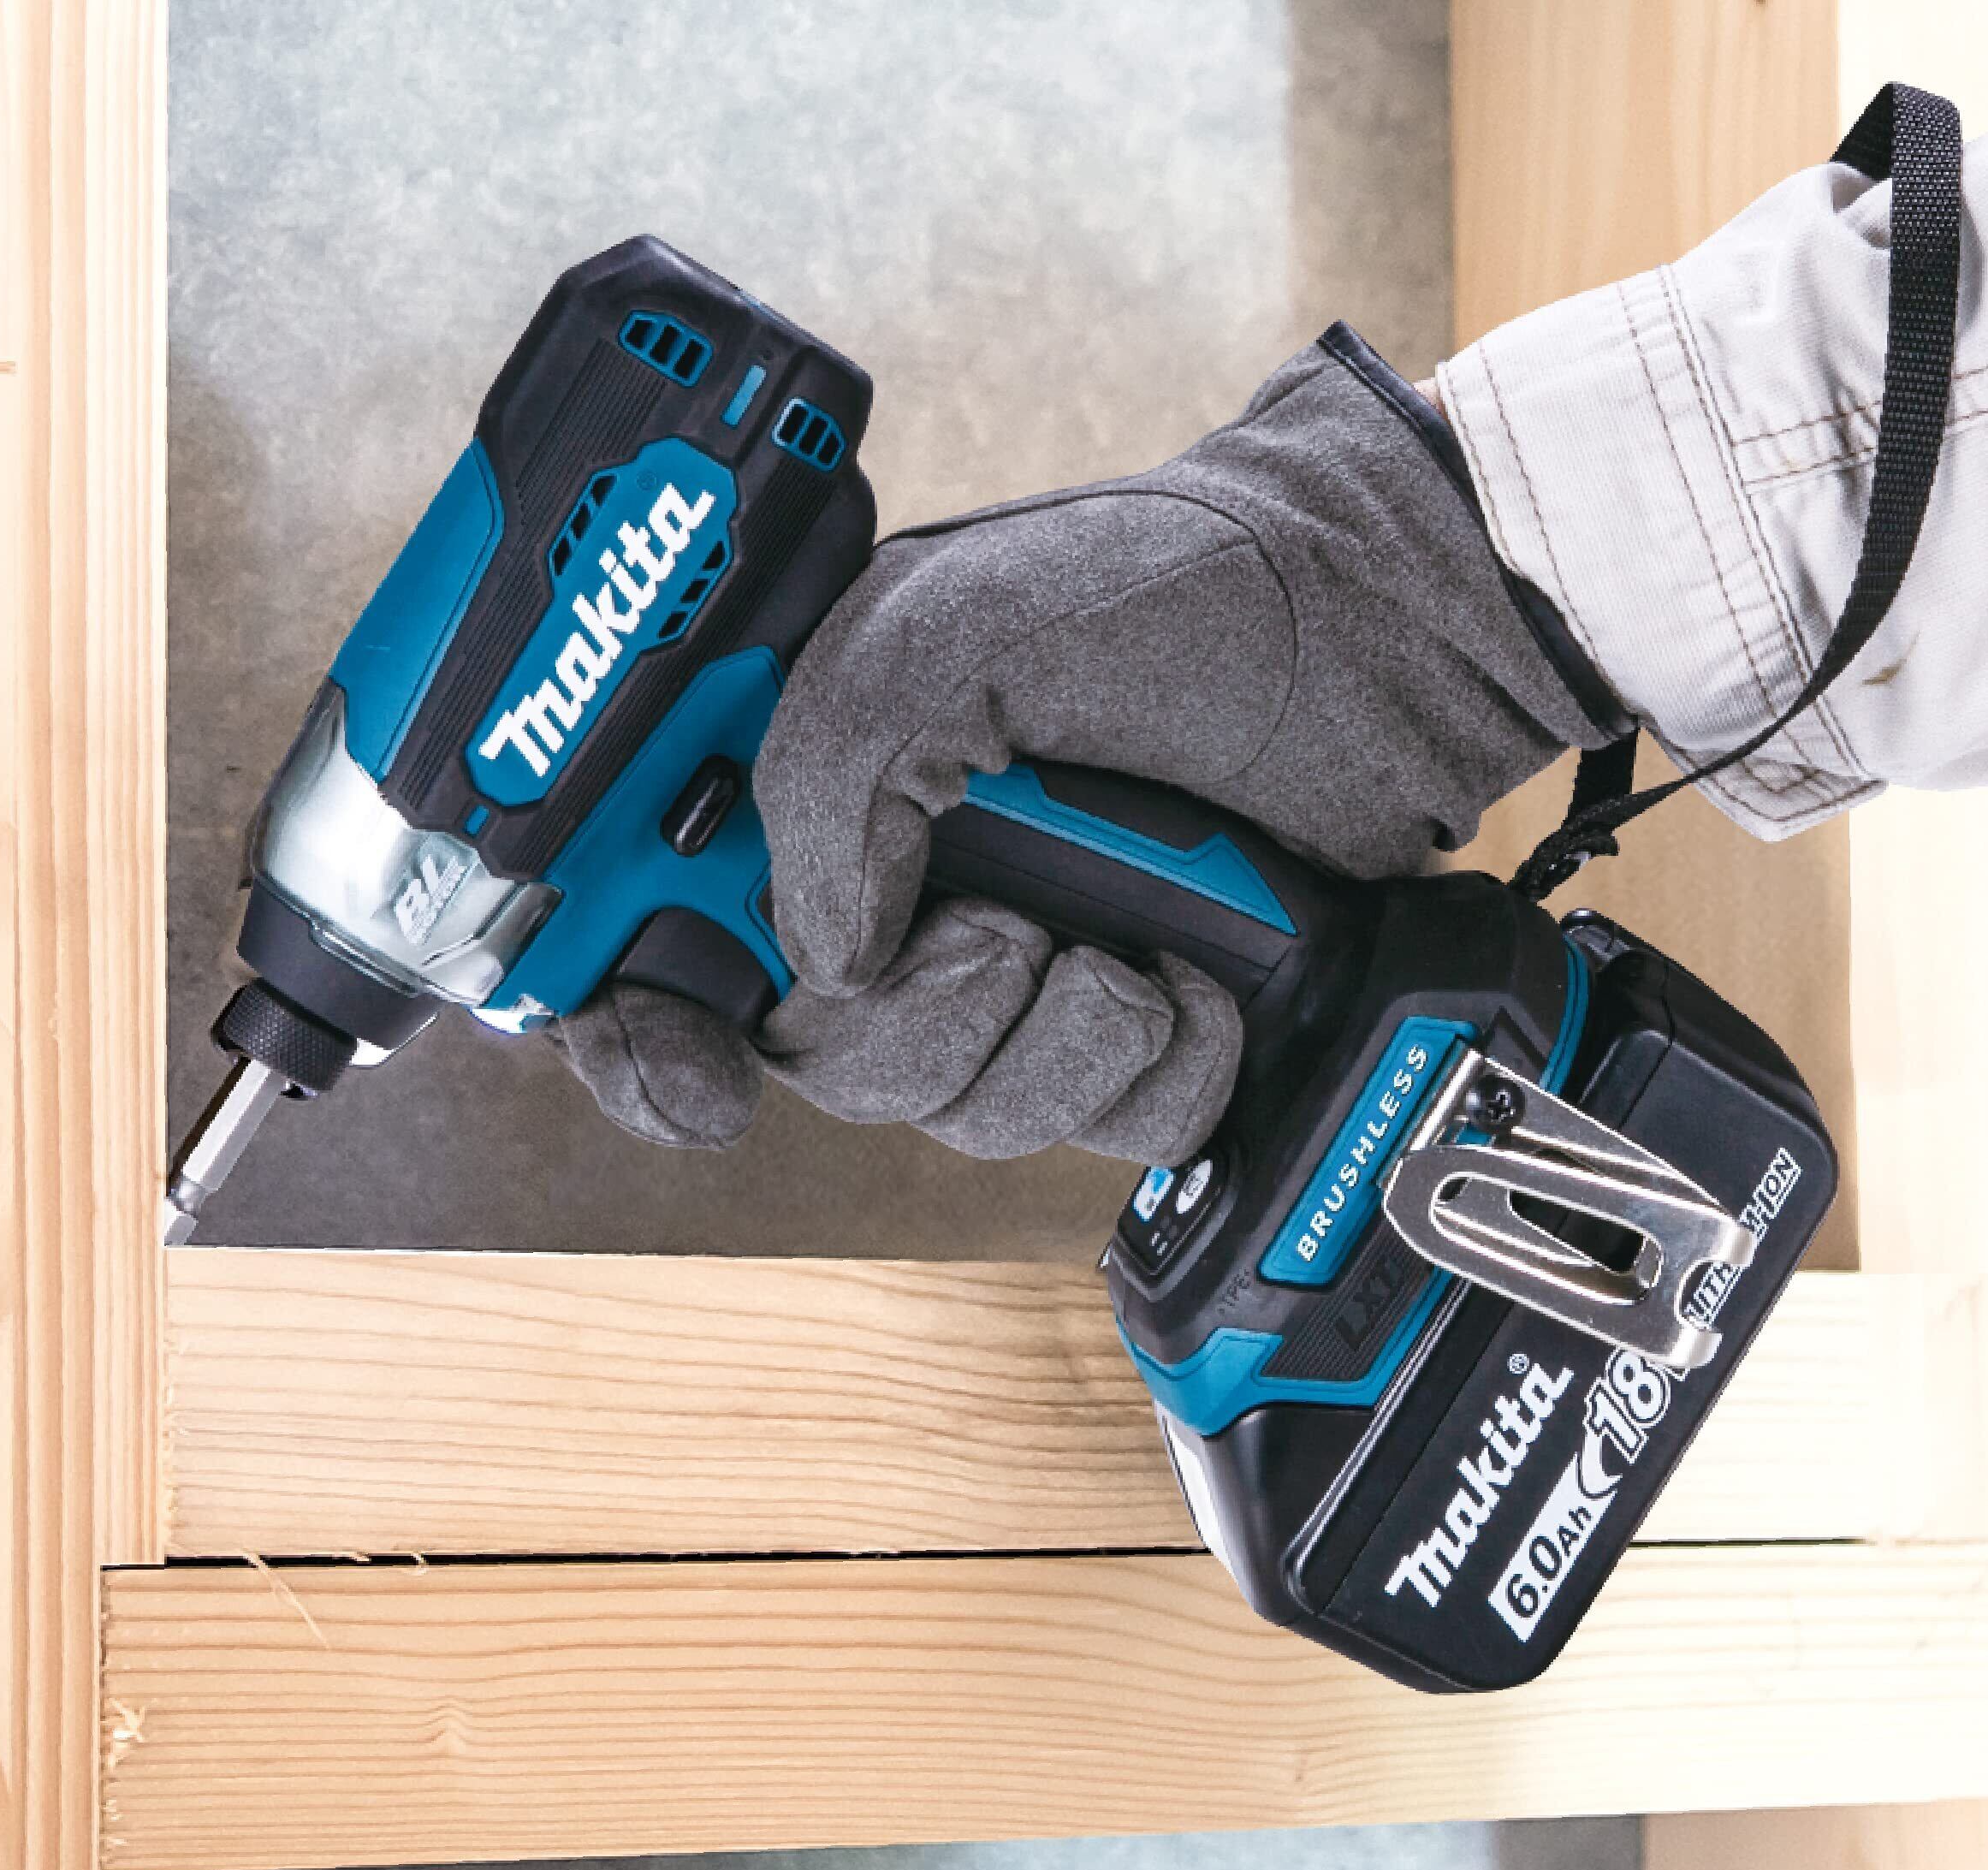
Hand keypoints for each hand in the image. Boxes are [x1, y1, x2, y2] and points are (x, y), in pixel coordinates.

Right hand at [558, 331, 1614, 1159]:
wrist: (1381, 640)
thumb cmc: (1176, 587)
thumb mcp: (955, 624)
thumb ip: (831, 773)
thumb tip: (817, 958)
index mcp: (824, 785)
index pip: (667, 938)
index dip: (641, 1032)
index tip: (694, 1075)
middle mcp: (903, 885)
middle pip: (823, 1058)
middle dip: (921, 1030)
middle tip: (1008, 939)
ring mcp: (1015, 960)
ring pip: (956, 1111)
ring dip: (1052, 1047)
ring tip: (1133, 946)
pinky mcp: (1124, 1023)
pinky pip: (1094, 1129)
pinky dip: (1155, 1076)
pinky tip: (1198, 986)